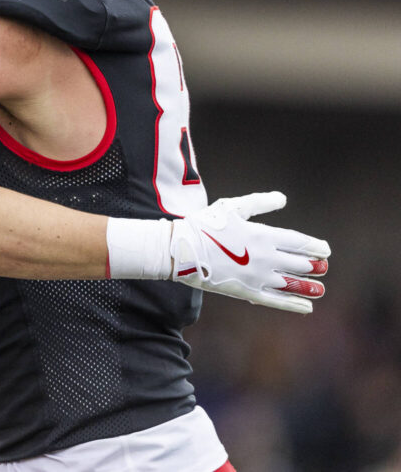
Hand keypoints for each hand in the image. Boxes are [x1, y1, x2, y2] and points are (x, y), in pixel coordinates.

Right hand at [171, 192, 329, 313]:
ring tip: (320, 289)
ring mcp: (256, 277)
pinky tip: (306, 307)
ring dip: (309, 287)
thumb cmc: (205, 224)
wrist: (181, 249)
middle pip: (299, 264)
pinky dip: (293, 305)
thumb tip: (282, 198)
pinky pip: (275, 301)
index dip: (315, 247)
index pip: (299, 243)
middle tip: (323, 268)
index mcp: (262, 235)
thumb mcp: (232, 207)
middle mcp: (264, 257)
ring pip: (291, 285)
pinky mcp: (246, 292)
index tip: (325, 251)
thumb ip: (259, 202)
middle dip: (315, 266)